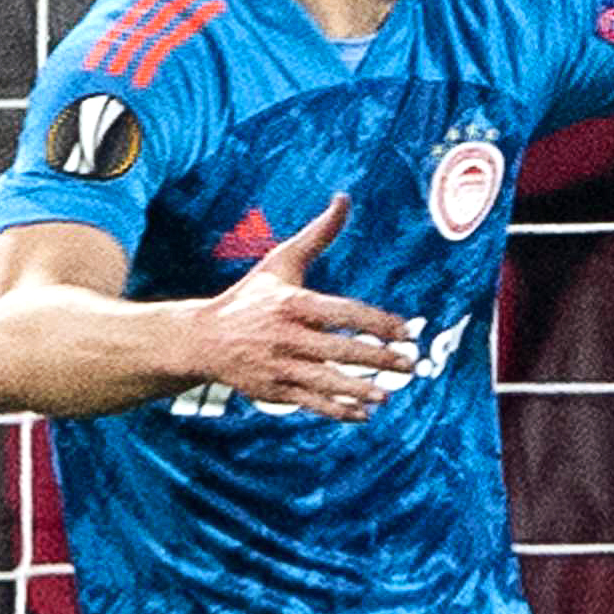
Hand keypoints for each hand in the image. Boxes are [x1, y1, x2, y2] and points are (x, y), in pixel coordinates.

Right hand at [183, 196, 414, 419]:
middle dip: (377, 359)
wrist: (202, 338)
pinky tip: (362, 414)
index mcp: (292, 303)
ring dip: (358, 390)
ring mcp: (278, 366)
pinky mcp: (272, 391)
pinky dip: (336, 410)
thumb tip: (344, 199)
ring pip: (325, 381)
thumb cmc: (250, 297)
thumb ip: (317, 235)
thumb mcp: (280, 263)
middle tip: (410, 365)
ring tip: (387, 394)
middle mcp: (286, 336)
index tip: (406, 332)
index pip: (343, 313)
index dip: (377, 323)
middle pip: (339, 350)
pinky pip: (309, 403)